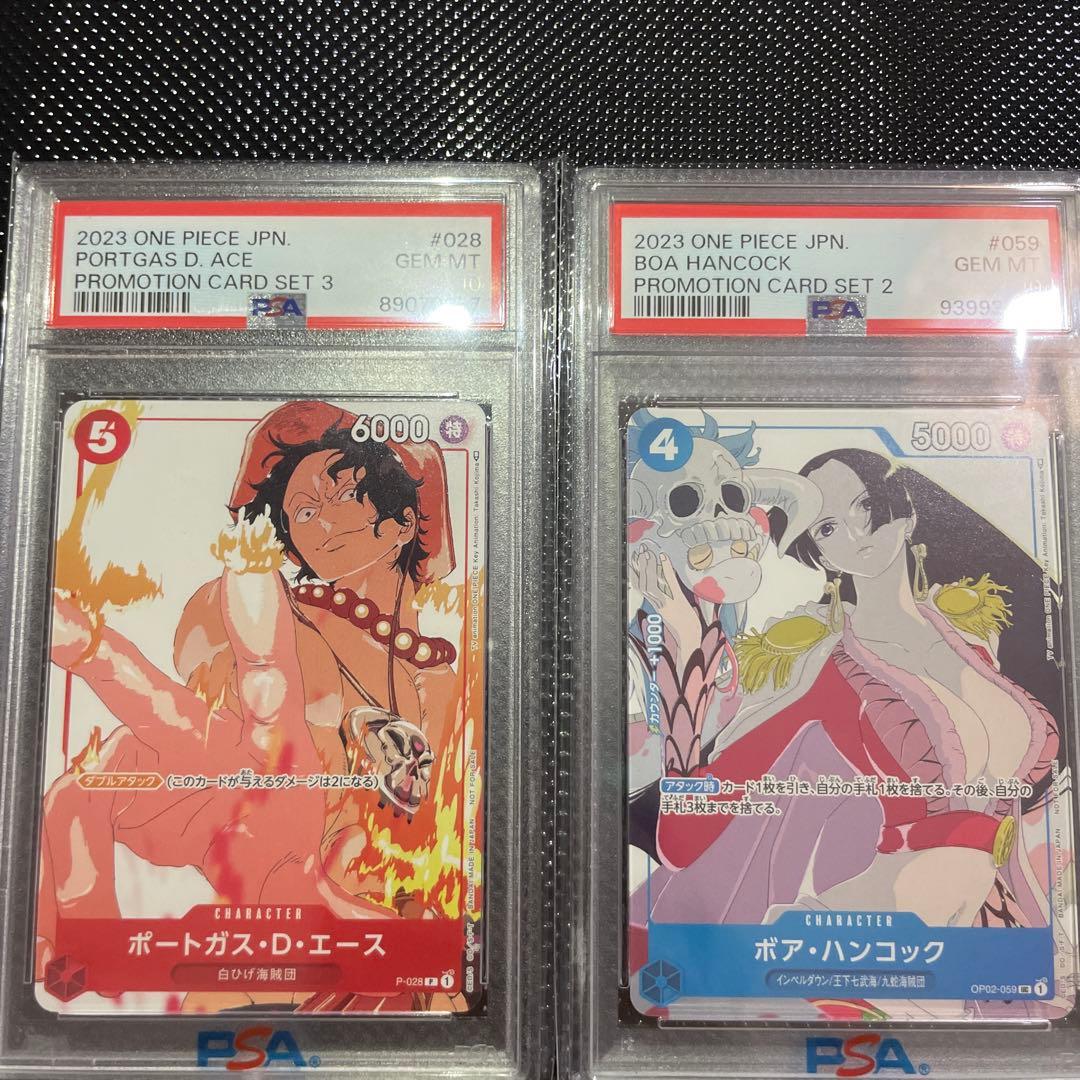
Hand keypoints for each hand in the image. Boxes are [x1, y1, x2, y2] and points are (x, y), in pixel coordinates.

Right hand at [631, 542, 702, 668]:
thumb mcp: (666, 612)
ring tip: (646, 553)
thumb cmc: (680, 625)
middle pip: (643, 582)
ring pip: (651, 582)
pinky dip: (665, 568)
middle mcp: (656, 603)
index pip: (640, 587)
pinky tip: (663, 558)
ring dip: (648, 566)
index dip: (635, 573)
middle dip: (640, 566)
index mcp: (654, 605)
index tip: (632, 561)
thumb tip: (660, 584)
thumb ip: (661, 599)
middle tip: (640, 551)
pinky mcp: (676, 600)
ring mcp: (665, 602)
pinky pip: (669, 582)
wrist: (688, 636)